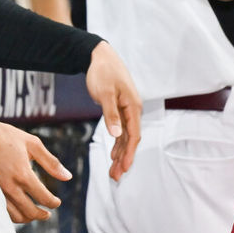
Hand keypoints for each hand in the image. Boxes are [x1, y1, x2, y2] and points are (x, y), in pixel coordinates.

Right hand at [0, 120, 71, 222]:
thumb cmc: (7, 137)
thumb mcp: (33, 144)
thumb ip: (51, 162)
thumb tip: (67, 176)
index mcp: (23, 174)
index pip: (43, 197)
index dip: (53, 203)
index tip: (56, 202)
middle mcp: (10, 186)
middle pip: (30, 211)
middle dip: (42, 215)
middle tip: (48, 213)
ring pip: (16, 216)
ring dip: (28, 218)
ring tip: (34, 214)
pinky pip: (3, 211)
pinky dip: (14, 215)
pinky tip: (19, 210)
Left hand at [84, 41, 141, 180]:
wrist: (99, 56)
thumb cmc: (103, 72)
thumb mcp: (104, 93)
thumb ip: (111, 115)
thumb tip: (117, 135)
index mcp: (133, 106)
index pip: (134, 135)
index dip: (129, 153)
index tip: (124, 168)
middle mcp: (133, 109)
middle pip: (131, 139)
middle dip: (124, 158)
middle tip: (116, 176)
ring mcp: (126, 109)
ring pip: (126, 136)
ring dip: (120, 153)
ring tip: (114, 171)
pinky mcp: (119, 108)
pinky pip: (121, 130)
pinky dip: (117, 143)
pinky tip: (113, 154)